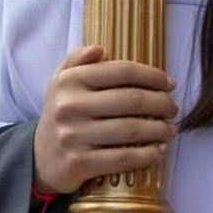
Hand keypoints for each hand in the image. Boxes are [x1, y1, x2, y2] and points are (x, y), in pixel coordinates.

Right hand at [33, 45, 176, 194]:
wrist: (40, 158)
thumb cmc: (61, 113)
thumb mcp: (61, 81)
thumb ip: (77, 59)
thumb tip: (99, 48)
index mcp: (69, 80)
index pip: (121, 71)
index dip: (152, 75)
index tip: (169, 84)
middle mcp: (69, 106)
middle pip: (131, 100)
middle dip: (161, 104)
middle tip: (173, 109)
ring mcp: (74, 136)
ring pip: (131, 130)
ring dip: (159, 130)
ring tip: (170, 130)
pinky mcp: (80, 163)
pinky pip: (123, 158)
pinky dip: (147, 155)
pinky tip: (159, 151)